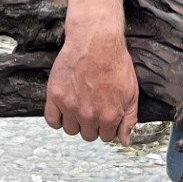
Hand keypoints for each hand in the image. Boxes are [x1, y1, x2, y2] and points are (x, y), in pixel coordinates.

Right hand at [44, 23, 138, 144]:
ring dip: (75, 122)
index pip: (106, 136)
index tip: (104, 115)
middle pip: (88, 135)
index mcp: (109, 116)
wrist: (96, 41)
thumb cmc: (114, 62)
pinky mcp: (55, 96)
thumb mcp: (131, 92)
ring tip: (79, 105)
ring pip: (71, 130)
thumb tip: (125, 140)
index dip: (106, 125)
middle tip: (92, 107)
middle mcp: (89, 115)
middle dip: (92, 124)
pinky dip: (56, 118)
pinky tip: (63, 109)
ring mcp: (71, 106)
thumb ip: (129, 120)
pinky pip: (51, 121)